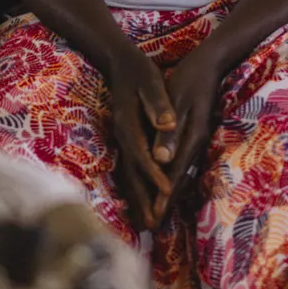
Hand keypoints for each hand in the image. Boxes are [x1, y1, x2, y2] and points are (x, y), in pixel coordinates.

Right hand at [107, 49, 176, 230]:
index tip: (168, 193)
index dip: (155, 175)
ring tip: (146, 224)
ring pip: (128, 176)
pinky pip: (128, 171)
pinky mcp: (125, 141)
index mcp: (129, 125)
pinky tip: (139, 202)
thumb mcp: (150, 82)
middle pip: (132, 173)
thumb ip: (158, 104)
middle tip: (154, 225)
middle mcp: (122, 137)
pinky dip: (134, 189)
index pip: (143, 155)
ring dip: (137, 200)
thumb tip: (168, 123)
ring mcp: (121, 141)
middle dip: (143, 200)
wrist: (119, 63)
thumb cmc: (139, 72)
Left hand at [157, 41, 231, 214]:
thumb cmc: (191, 77)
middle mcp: (196, 143)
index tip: (153, 218)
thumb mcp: (178, 101)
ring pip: (181, 173)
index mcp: (191, 137)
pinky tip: (167, 184)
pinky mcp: (195, 135)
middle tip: (152, 227)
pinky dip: (173, 178)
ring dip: (169, 194)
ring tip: (157, 214)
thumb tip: (160, 161)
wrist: (213, 62)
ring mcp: (198, 140)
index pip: (174, 174)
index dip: (163, 197)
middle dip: (165, 204)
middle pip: (179, 180)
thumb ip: (169, 131)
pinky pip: (182, 163)